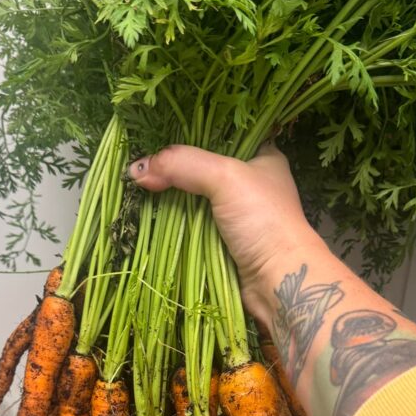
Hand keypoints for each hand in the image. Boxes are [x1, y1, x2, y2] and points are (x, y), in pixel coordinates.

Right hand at [127, 142, 323, 319]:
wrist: (278, 281)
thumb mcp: (225, 178)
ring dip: (170, 200)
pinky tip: (152, 214)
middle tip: (140, 166)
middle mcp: (250, 183)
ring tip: (138, 187)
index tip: (154, 138)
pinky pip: (192, 227)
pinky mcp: (224, 242)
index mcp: (261, 157)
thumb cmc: (263, 220)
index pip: (219, 134)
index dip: (188, 135)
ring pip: (194, 200)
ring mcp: (237, 215)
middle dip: (173, 170)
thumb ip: (183, 165)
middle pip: (201, 169)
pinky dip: (175, 224)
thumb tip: (137, 169)